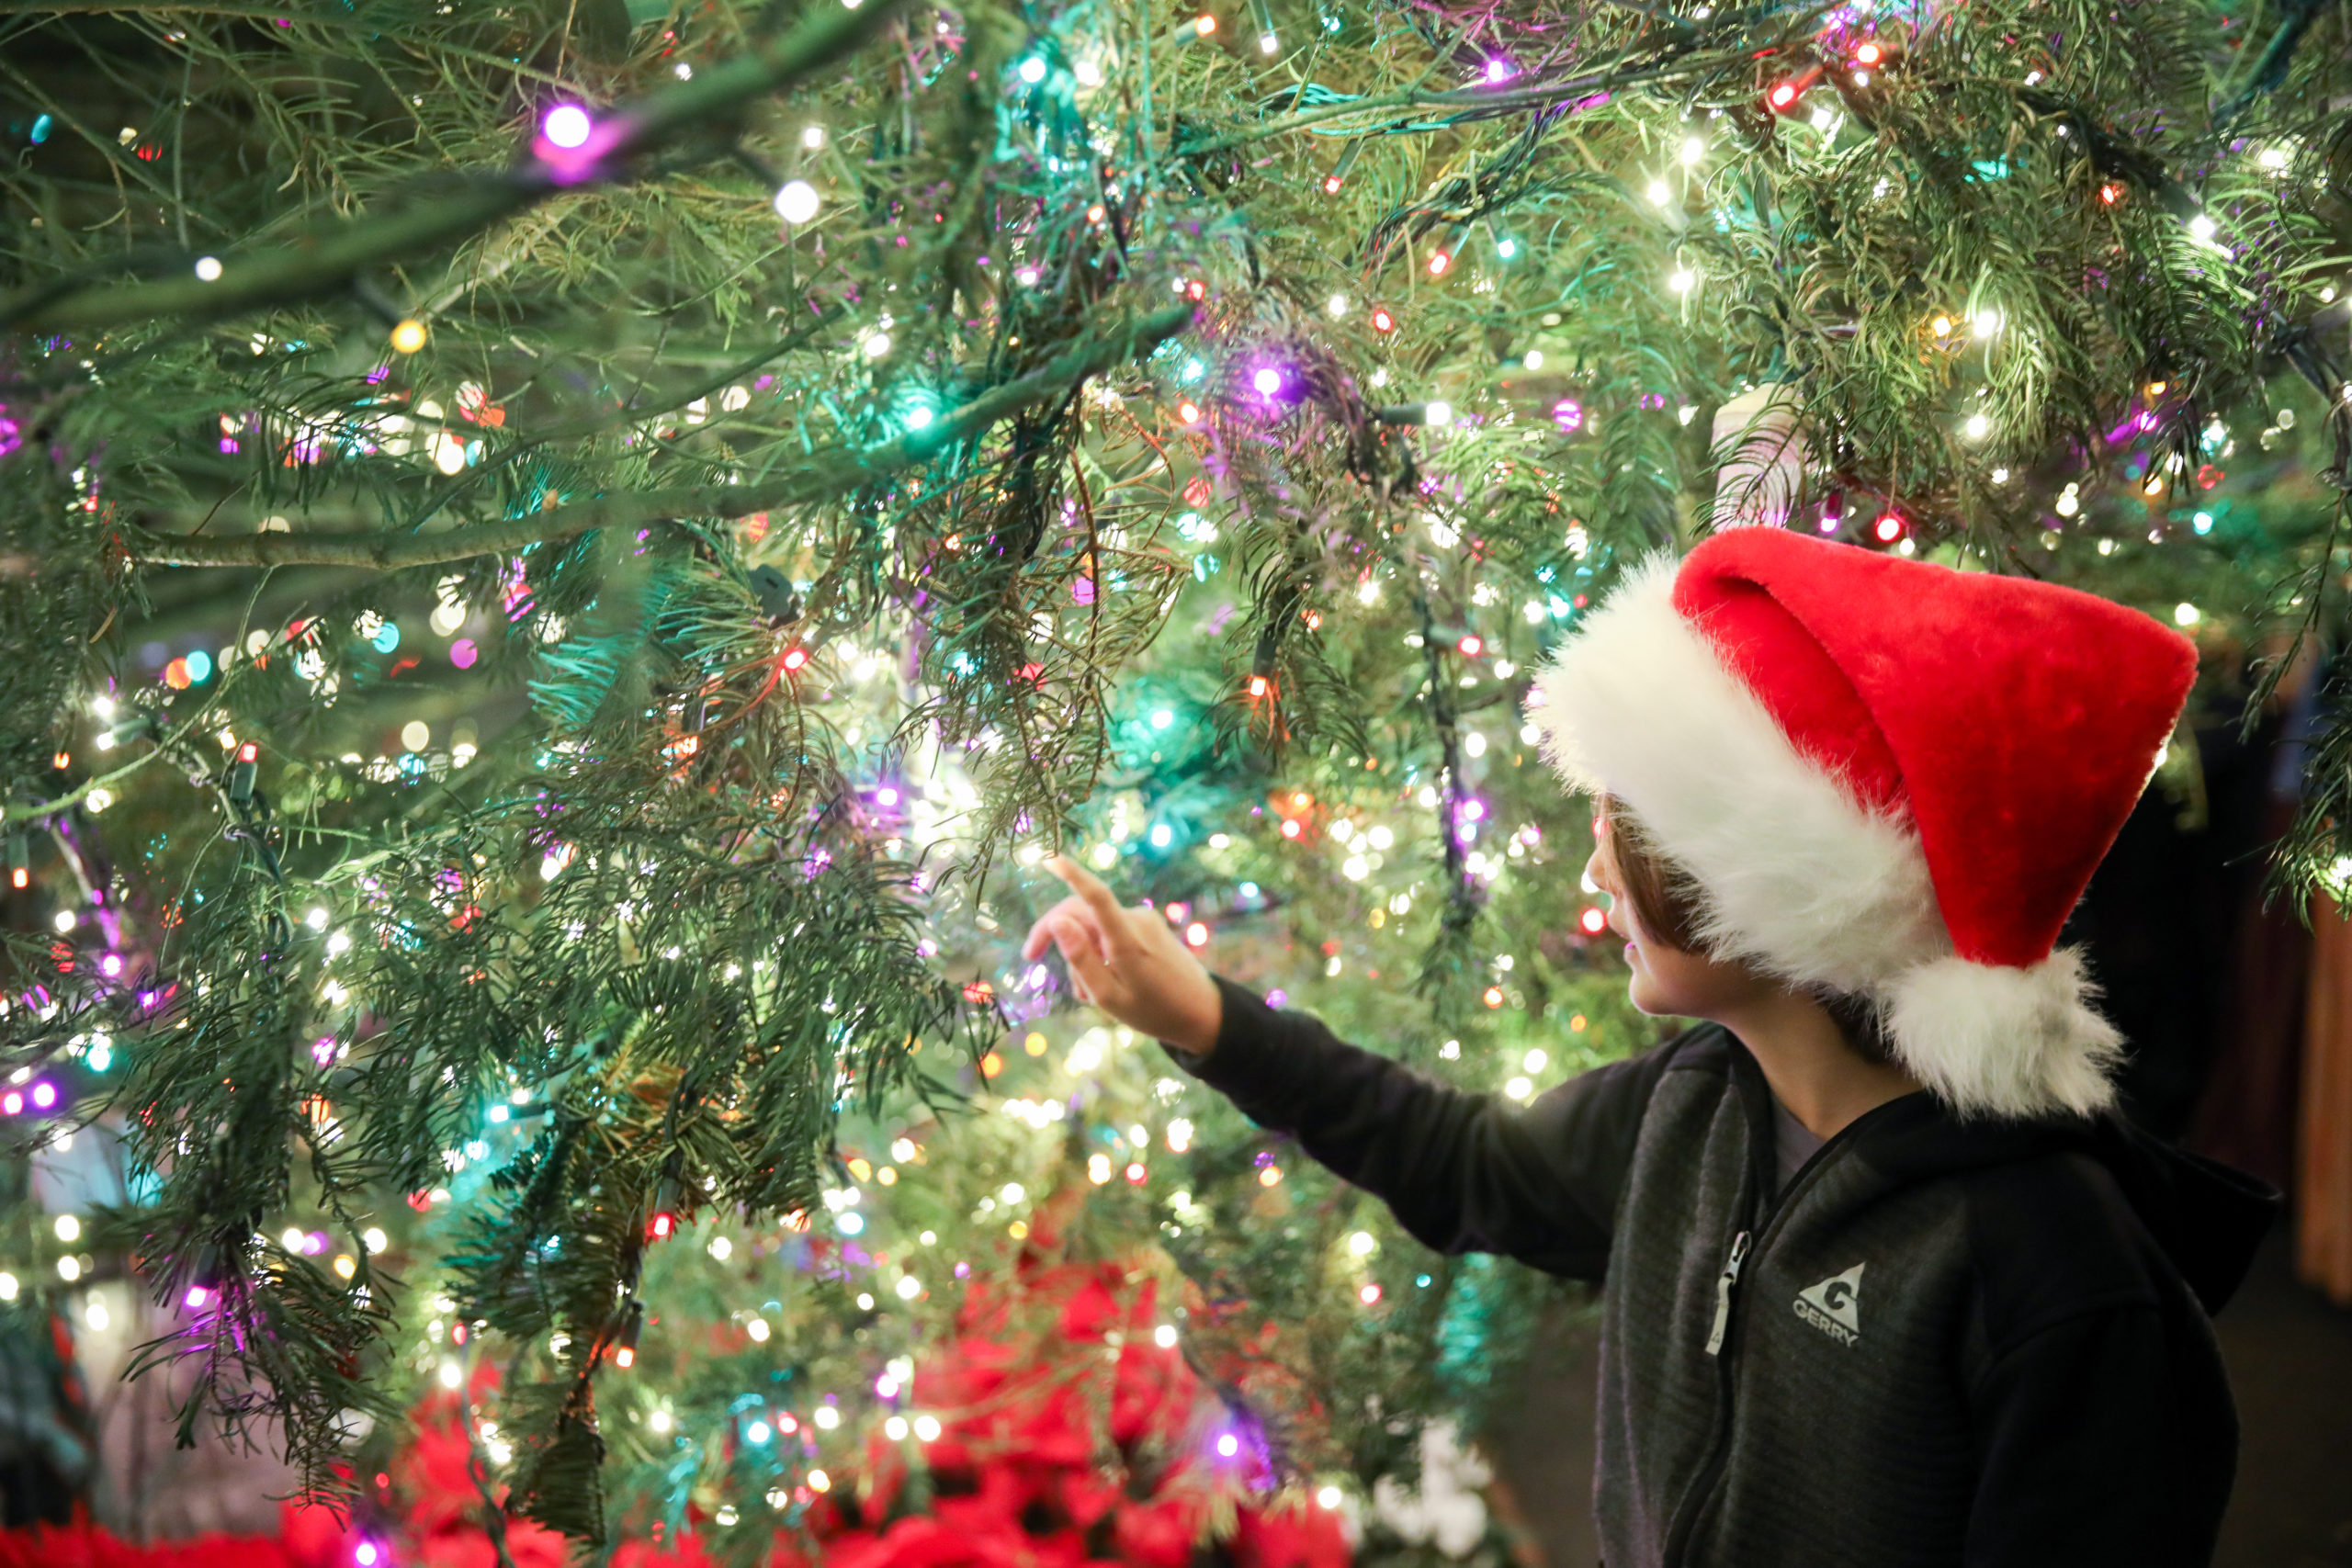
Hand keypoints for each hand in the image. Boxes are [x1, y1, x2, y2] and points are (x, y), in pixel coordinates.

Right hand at [1020, 856, 1223, 1055]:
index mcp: (1126, 940)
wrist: (1201, 1013)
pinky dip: (1100, 954)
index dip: (1071, 874)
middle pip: (1081, 913)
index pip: (1095, 896)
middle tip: (1031, 959)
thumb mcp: (1109, 996)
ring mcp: (1144, 921)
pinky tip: (1105, 984)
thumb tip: (1057, 920)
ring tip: (1088, 996)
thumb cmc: (1153, 1011)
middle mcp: (1136, 921)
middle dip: (1056, 934)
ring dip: (1082, 955)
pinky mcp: (1149, 927)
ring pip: (1094, 928)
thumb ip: (1081, 958)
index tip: (1049, 856)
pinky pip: (1111, 933)